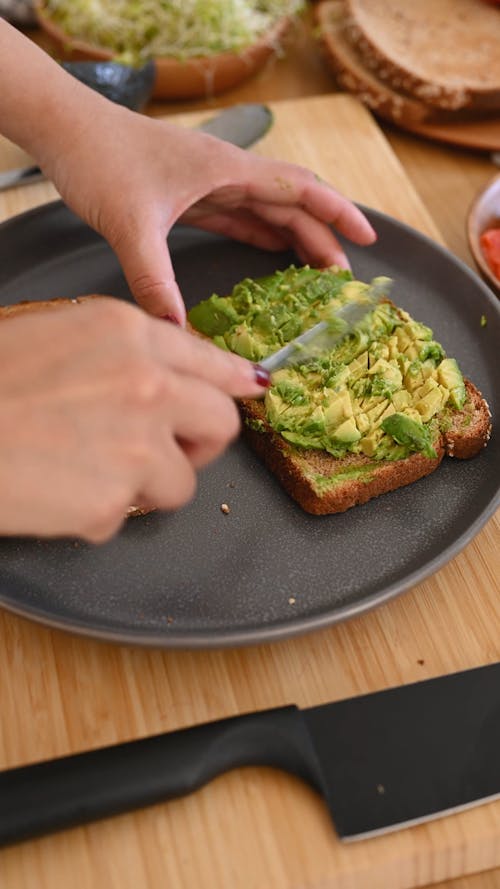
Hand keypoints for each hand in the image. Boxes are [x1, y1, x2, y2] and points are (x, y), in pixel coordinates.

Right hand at [0, 300, 267, 541]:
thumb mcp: (49, 337)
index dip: (233, 381)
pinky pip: (132, 514)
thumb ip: (117, 351)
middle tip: (166, 449)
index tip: (252, 389)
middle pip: (222, 423)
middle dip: (199, 442)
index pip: (208, 359)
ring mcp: (137, 442)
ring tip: (89, 472)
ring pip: (183, 480)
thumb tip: (161, 372)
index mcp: (125, 333)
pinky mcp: (118, 498)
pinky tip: (59, 491)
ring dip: (147, 484)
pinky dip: (102, 513)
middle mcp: (145, 382)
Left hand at [41, 102, 376, 324]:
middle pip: (290, 205)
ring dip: (294, 238)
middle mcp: (225, 174)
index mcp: (227, 171)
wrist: (64, 131)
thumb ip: (154, 280)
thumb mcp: (130, 224)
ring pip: (266, 211)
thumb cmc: (99, 159)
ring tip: (317, 273)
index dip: (338, 214)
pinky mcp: (189, 195)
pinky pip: (236, 217)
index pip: (300, 189)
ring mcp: (208, 184)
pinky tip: (270, 254)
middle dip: (321, 237)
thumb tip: (176, 332)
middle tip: (342, 279)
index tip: (367, 238)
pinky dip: (259, 236)